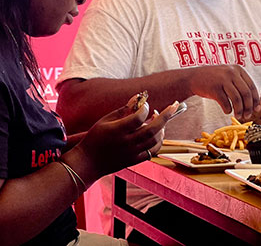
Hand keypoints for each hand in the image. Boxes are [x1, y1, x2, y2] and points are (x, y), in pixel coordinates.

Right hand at [64, 96, 178, 184]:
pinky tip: (158, 133)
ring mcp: (131, 153)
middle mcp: (126, 143)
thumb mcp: (105, 120)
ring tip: (160, 119)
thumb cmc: (95, 138)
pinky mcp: (134, 161)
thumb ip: (123, 110)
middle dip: (165, 116)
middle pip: (151, 130)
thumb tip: (138, 98)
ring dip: (162, 128)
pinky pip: (152, 152)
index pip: (137, 118)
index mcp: (117, 131)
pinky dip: (159, 142)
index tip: (145, 104)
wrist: (88, 163)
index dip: (145, 109)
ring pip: (154, 141)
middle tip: (173, 106)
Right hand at [186, 65, 258, 119]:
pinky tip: (227, 111)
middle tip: (248, 115)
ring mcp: (223, 80)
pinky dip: (228, 109)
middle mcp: (232, 72)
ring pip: (237, 99)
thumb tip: (254, 102)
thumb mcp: (228, 76)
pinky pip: (225, 103)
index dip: (255, 100)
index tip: (257, 109)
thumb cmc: (213, 79)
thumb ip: (240, 84)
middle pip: (246, 93)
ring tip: (238, 116)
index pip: (252, 86)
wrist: (193, 77)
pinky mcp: (214, 88)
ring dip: (239, 110)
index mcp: (238, 69)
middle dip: (249, 107)